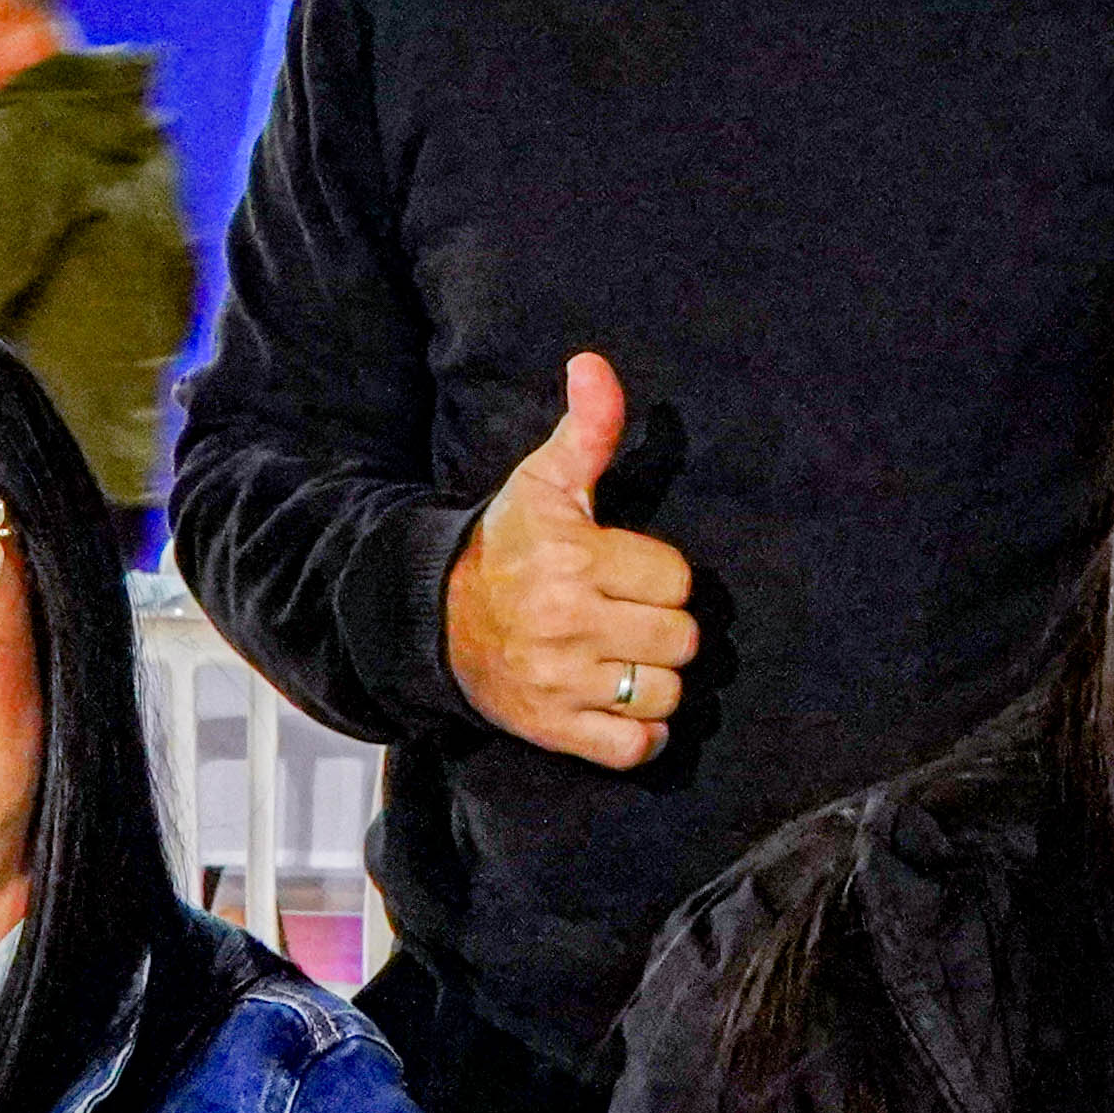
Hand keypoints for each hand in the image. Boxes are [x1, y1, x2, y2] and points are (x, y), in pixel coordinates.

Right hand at [446, 353, 698, 768]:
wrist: (434, 618)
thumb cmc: (507, 545)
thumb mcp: (544, 482)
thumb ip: (586, 429)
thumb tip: (593, 364)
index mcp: (573, 559)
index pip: (678, 580)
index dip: (663, 576)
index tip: (631, 574)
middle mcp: (566, 623)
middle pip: (679, 639)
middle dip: (664, 629)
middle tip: (633, 618)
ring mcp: (560, 683)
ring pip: (663, 695)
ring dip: (657, 682)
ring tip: (629, 660)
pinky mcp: (552, 729)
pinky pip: (632, 748)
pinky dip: (640, 735)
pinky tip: (624, 706)